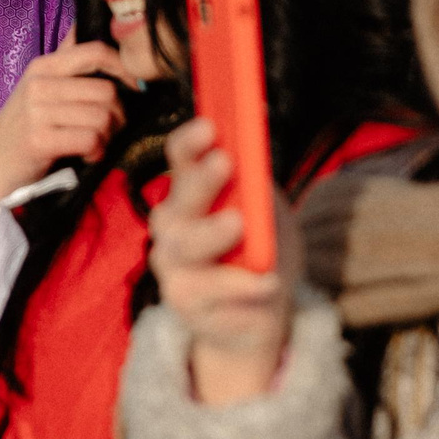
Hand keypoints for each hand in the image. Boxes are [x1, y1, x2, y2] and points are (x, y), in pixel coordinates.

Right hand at [0, 42, 128, 199]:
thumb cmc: (25, 126)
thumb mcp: (40, 87)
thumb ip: (66, 60)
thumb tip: (86, 23)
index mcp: (43, 66)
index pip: (96, 52)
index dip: (124, 69)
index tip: (134, 88)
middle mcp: (39, 84)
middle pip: (106, 90)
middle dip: (119, 114)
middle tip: (110, 129)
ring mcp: (37, 111)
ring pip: (102, 117)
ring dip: (108, 136)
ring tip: (96, 143)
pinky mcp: (39, 140)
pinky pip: (90, 139)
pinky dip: (96, 152)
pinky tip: (87, 155)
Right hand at [150, 118, 297, 403]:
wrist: (260, 311)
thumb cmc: (261, 250)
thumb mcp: (267, 213)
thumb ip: (257, 191)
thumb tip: (256, 165)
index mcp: (190, 192)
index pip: (181, 158)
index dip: (191, 142)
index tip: (210, 127)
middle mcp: (172, 224)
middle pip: (179, 200)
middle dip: (200, 180)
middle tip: (224, 162)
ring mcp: (172, 264)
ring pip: (186, 246)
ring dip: (212, 232)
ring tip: (238, 223)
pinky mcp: (182, 301)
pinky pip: (210, 290)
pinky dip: (243, 285)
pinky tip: (267, 281)